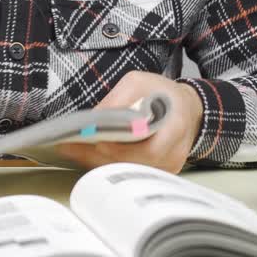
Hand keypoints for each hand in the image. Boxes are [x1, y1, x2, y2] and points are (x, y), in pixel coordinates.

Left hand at [54, 71, 203, 173]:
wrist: (187, 109)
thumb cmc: (162, 94)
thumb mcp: (140, 83)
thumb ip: (119, 98)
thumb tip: (94, 118)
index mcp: (175, 128)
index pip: (146, 149)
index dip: (117, 147)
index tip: (92, 140)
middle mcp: (173, 154)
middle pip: (131, 164)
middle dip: (98, 156)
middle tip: (69, 147)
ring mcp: (166, 168)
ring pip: (127, 171)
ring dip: (97, 162)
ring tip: (71, 150)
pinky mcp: (156, 173)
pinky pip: (128, 171)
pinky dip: (106, 163)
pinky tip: (87, 154)